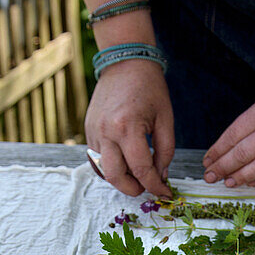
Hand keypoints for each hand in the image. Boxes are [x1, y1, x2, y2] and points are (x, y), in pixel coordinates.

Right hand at [85, 59, 174, 197]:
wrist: (125, 62)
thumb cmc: (149, 88)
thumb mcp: (166, 119)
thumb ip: (165, 151)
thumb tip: (161, 176)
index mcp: (127, 127)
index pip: (141, 170)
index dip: (155, 186)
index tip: (164, 192)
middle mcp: (106, 132)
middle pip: (115, 177)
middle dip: (133, 188)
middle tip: (146, 187)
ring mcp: (94, 131)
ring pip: (104, 170)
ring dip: (121, 178)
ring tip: (137, 173)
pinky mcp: (88, 130)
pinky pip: (97, 158)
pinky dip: (111, 165)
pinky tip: (124, 160)